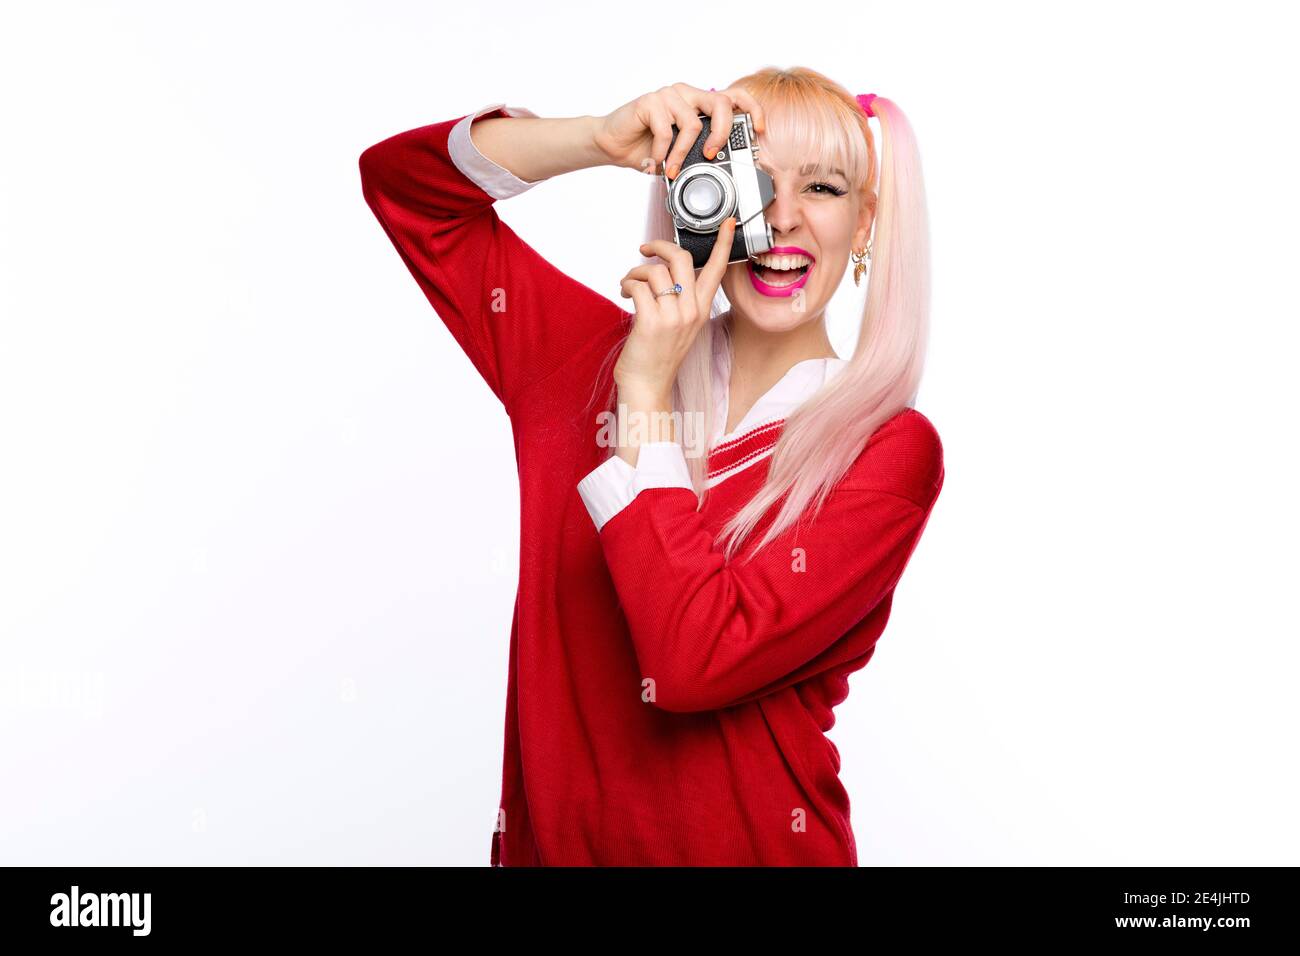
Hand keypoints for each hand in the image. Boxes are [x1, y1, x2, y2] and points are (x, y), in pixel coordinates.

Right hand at [593, 83, 765, 178]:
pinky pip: (666, 130)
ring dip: (683, 154)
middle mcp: (687, 94)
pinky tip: (656, 163)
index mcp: (698, 103)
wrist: (612, 144)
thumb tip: (724, 167)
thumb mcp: (680, 152)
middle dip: (721, 134)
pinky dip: (662, 153)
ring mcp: (668, 95)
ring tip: (673, 170)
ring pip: (692, 124)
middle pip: (720, 103)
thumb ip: (700, 151)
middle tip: (710, 156)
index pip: (734, 97)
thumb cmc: (646, 147)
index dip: (752, 110)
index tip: (758, 130)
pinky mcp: (650, 101)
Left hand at [614, 217, 735, 396]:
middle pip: (682, 258)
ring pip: (655, 271)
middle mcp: (691, 311)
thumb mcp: (680, 326)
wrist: (648, 386)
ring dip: (635, 272)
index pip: (717, 270)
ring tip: (629, 284)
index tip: (728, 223)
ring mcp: (673, 316)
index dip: (724, 244)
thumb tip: (662, 271)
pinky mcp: (652, 321)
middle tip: (645, 249)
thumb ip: (679, 300)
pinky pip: (638, 286)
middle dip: (660, 246)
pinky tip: (625, 294)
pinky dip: (626, 284)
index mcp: (701, 309)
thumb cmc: (658, 357)